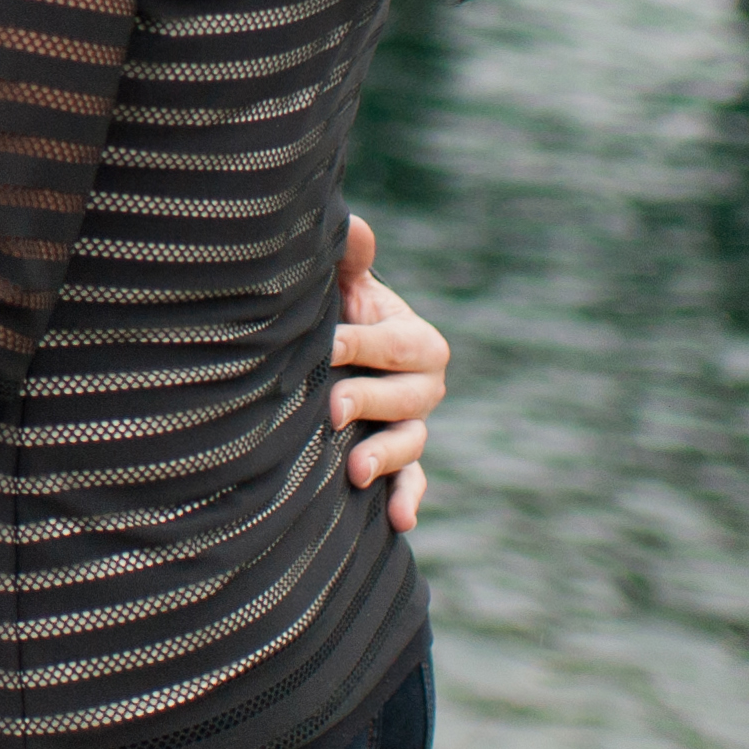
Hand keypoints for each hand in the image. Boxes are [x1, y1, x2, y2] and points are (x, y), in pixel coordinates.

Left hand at [332, 212, 448, 532]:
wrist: (332, 352)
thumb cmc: (336, 310)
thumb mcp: (343, 283)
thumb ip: (351, 259)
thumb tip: (356, 227)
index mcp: (415, 339)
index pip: (394, 343)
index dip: (362, 344)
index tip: (326, 346)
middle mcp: (422, 384)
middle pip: (408, 397)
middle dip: (371, 402)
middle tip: (331, 409)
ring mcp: (412, 424)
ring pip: (411, 442)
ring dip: (387, 456)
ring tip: (355, 470)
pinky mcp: (398, 458)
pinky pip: (412, 481)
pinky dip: (407, 499)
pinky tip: (399, 521)